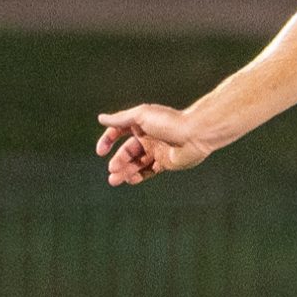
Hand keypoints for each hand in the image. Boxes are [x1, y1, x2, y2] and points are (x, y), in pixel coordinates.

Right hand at [95, 104, 211, 184]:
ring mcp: (157, 150)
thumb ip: (120, 120)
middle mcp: (148, 137)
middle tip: (112, 170)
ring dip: (125, 171)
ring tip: (115, 180)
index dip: (108, 140)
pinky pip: (148, 171)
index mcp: (141, 124)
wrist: (195, 135)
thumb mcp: (141, 116)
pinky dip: (139, 176)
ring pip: (136, 163)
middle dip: (118, 161)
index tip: (101, 151)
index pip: (119, 132)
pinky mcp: (165, 162)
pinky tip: (131, 180)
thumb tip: (101, 118)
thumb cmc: (169, 122)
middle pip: (127, 151)